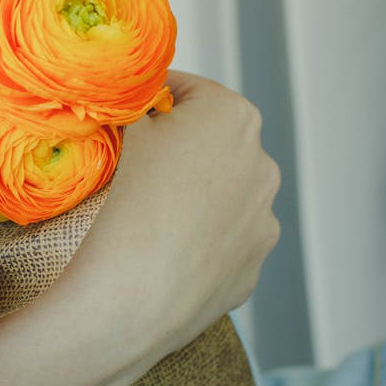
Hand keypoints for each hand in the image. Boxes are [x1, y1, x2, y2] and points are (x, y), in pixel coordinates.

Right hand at [0, 70, 279, 385]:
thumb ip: (132, 103)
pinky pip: (221, 240)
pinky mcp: (252, 266)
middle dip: (177, 147)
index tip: (122, 117)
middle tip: (130, 164)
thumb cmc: (130, 200)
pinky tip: (162, 250)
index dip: (148, 100)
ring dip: (193, 194)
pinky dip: (197, 240)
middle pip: (211, 141)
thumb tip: (129, 99)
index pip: (186, 89)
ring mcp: (263, 220)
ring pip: (221, 193)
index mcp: (234, 117)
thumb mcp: (122, 128)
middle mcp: (262, 164)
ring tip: (147, 213)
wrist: (138, 296)